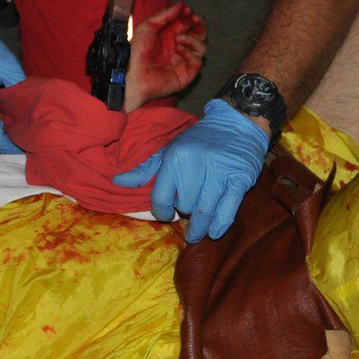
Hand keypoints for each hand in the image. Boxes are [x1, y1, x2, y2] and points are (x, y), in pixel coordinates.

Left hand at [113, 98, 266, 241]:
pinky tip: (214, 231)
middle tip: (186, 212)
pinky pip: (227, 210)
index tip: (166, 214)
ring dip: (199, 228)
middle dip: (183, 213)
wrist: (235, 124)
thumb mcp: (169, 150)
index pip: (161, 198)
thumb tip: (118, 182)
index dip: (161, 212)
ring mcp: (220, 173)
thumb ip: (145, 169)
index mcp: (175, 158)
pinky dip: (219, 225)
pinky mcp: (240, 180)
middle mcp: (196, 165)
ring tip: (196, 234)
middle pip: (184, 206)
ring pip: (204, 212)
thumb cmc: (198, 141)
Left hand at [124, 1, 206, 108]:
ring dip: (193, 39)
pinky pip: (198, 61)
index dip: (190, 16)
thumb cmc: (137, 51)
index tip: (187, 10)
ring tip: (179, 39)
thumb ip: (165, 15)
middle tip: (195, 18)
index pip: (188, 23)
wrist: (133, 73)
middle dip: (200, 24)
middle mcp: (179, 47)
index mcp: (170, 35)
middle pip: (200, 34)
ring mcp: (184, 60)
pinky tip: (178, 52)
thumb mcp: (148, 27)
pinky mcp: (186, 73)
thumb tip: (181, 4)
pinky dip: (190, 54)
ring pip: (202, 47)